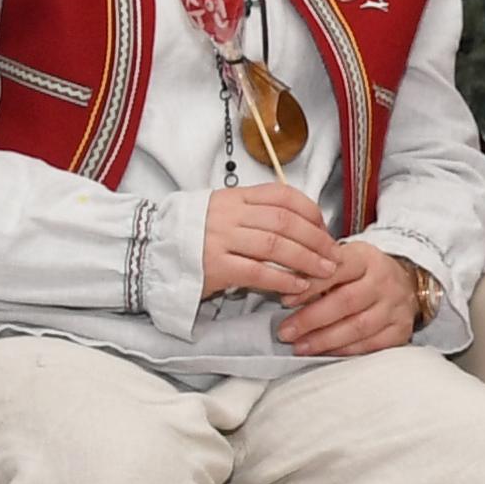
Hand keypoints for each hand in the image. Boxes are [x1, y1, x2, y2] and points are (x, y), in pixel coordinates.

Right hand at [202, 183, 352, 300]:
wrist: (150, 249)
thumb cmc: (193, 232)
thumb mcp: (222, 210)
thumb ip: (254, 212)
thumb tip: (300, 223)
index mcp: (234, 197)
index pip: (282, 196)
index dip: (310, 211)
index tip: (325, 227)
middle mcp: (229, 214)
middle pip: (285, 222)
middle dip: (316, 239)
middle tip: (334, 255)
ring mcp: (220, 240)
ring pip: (275, 246)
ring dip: (306, 259)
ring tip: (325, 272)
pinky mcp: (214, 267)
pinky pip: (258, 273)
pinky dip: (283, 280)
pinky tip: (299, 287)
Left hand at [281, 238, 420, 357]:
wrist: (404, 283)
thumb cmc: (362, 273)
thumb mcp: (342, 260)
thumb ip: (316, 270)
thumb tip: (282, 284)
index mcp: (366, 257)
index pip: (337, 269)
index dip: (310, 286)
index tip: (285, 300)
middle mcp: (384, 280)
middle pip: (346, 301)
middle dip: (311, 319)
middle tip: (286, 332)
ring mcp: (395, 307)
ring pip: (358, 327)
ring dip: (325, 340)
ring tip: (300, 346)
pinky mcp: (400, 330)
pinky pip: (370, 345)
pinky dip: (344, 351)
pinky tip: (324, 353)